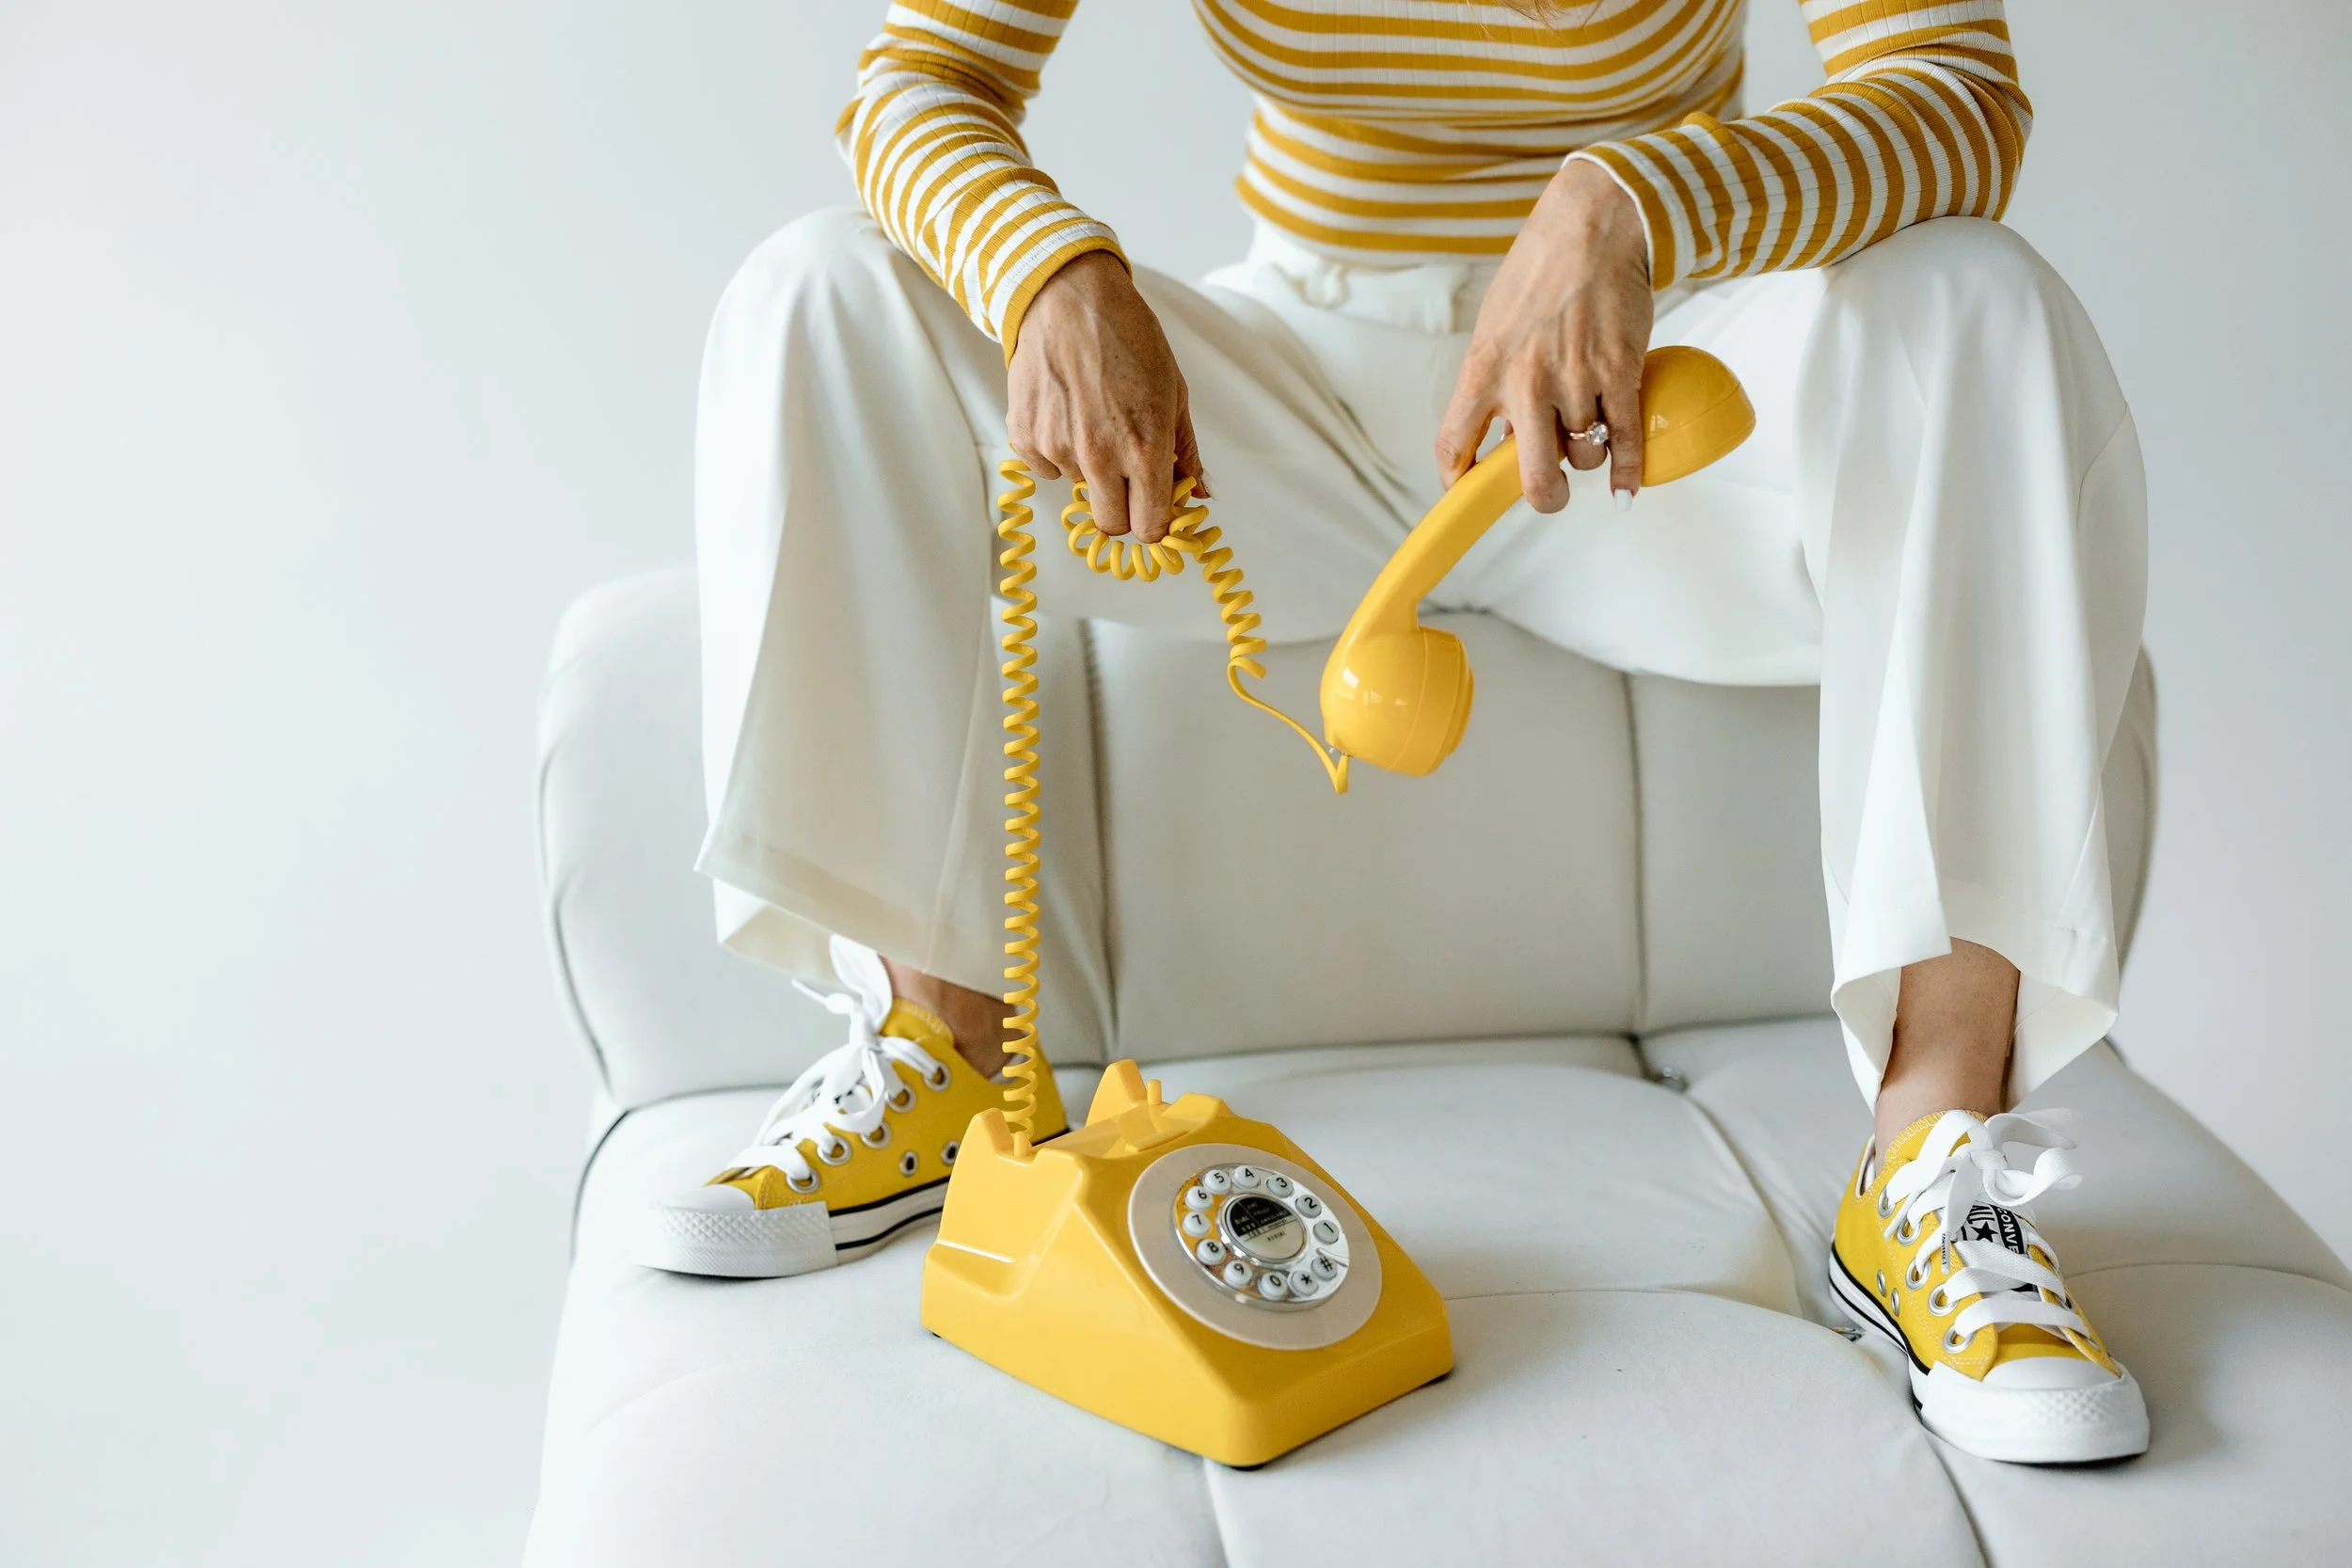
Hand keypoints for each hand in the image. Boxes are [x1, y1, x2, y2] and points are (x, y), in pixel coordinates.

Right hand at [1007, 251, 1205, 542]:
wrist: (1068, 298)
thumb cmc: (1128, 338)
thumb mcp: (1174, 391)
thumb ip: (1185, 451)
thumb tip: (1198, 493)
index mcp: (1144, 449)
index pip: (1148, 528)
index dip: (1153, 521)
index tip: (1153, 507)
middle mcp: (1099, 457)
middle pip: (1111, 524)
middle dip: (1122, 507)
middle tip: (1125, 473)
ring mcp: (1057, 448)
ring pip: (1078, 489)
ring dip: (1088, 468)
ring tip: (1092, 416)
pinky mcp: (1024, 437)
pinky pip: (1046, 467)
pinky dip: (1056, 450)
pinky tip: (1065, 410)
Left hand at [1436, 160, 1651, 511]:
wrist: (1593, 225)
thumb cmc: (1540, 271)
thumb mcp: (1495, 326)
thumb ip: (1495, 380)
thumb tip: (1505, 432)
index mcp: (1482, 369)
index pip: (1453, 445)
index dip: (1458, 481)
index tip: (1467, 490)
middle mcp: (1525, 383)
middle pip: (1532, 478)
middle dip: (1543, 497)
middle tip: (1548, 493)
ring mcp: (1575, 381)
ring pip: (1584, 456)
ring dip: (1587, 453)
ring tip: (1588, 426)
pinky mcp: (1620, 373)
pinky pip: (1625, 441)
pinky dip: (1628, 471)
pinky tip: (1624, 488)